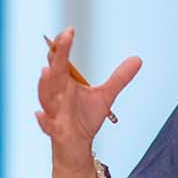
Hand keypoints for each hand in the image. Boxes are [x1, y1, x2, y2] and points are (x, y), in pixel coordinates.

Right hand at [35, 27, 141, 171]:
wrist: (77, 146)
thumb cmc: (84, 119)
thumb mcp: (105, 96)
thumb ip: (119, 78)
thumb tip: (138, 59)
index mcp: (65, 83)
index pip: (60, 60)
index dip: (62, 45)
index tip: (70, 31)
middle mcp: (57, 94)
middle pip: (54, 72)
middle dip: (57, 55)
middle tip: (63, 38)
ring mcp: (54, 111)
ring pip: (46, 96)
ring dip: (45, 84)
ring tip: (47, 70)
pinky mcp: (56, 130)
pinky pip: (47, 124)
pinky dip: (43, 120)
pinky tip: (39, 114)